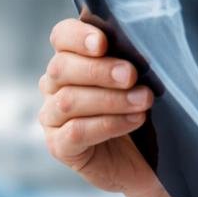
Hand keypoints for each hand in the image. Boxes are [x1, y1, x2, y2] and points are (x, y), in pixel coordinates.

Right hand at [39, 18, 187, 196]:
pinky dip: (108, 124)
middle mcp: (54, 85)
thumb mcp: (139, 80)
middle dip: (99, 70)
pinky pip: (76, 131)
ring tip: (143, 101)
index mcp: (72, 59)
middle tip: (131, 75)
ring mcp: (53, 117)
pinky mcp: (59, 146)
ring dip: (110, 99)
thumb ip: (131, 59)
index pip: (62, 36)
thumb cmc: (140, 110)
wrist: (144, 160)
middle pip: (62, 67)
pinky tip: (134, 121)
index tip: (103, 43)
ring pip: (69, 100)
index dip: (78, 36)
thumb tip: (144, 41)